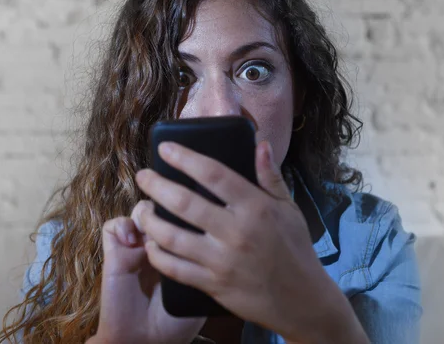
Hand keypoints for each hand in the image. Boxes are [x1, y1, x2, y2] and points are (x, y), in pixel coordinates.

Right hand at [90, 213, 205, 343]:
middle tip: (176, 218)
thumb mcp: (201, 288)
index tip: (197, 213)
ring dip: (147, 213)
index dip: (190, 207)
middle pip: (165, 205)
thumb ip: (205, 260)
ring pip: (141, 210)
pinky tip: (132, 241)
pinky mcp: (114, 254)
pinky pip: (112, 226)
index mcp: (182, 248)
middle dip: (171, 204)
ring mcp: (136, 247)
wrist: (146, 341)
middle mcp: (160, 243)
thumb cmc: (177, 321)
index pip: (186, 214)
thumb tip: (210, 232)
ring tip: (152, 230)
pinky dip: (122, 226)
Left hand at [133, 140, 338, 341]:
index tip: (165, 148)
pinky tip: (151, 243)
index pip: (214, 174)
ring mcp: (221, 261)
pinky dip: (157, 255)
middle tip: (143, 176)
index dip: (185, 158)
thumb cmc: (294, 248)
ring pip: (172, 237)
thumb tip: (260, 144)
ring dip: (150, 220)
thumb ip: (270, 177)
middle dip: (156, 185)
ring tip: (142, 208)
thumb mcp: (289, 208)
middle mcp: (235, 232)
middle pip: (184, 202)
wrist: (301, 299)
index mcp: (255, 208)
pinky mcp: (212, 284)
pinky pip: (175, 269)